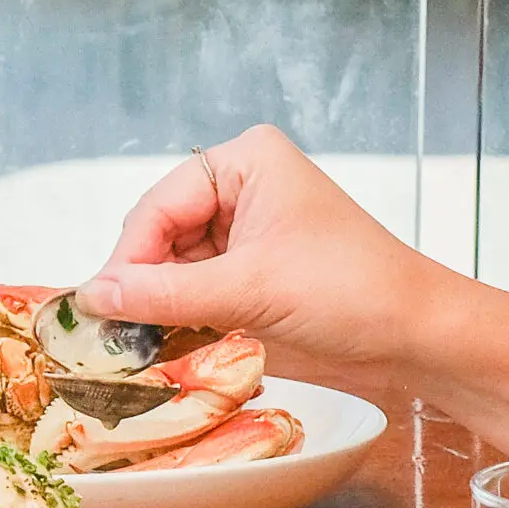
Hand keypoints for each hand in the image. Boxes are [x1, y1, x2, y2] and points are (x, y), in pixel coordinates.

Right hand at [74, 126, 449, 369]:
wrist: (415, 336)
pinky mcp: (251, 272)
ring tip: (139, 346)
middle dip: (141, 282)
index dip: (129, 258)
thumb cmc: (352, 291)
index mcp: (245, 162)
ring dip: (157, 306)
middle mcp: (242, 188)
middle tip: (117, 334)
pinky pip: (195, 291)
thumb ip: (165, 295)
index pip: (159, 206)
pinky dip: (179, 318)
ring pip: (172, 267)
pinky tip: (166, 344)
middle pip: (160, 235)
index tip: (104, 307)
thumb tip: (93, 297)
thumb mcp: (249, 291)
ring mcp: (246, 231)